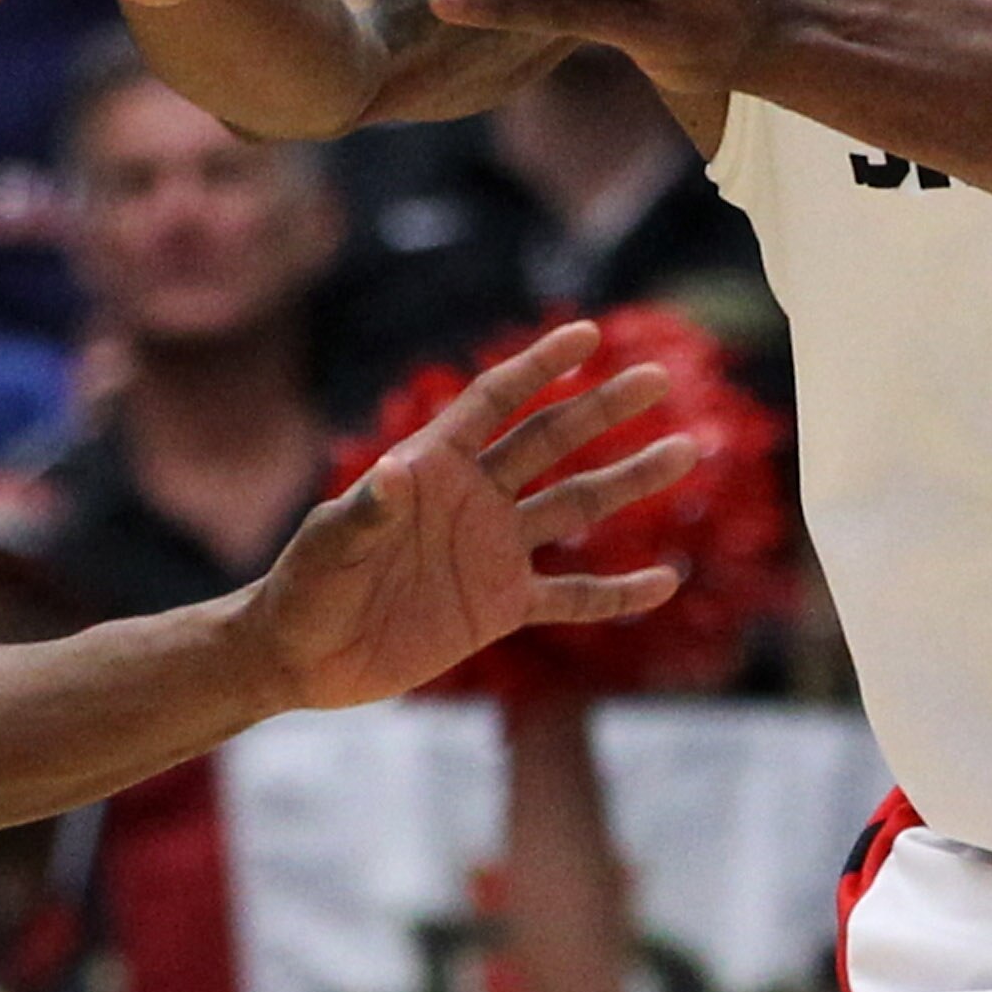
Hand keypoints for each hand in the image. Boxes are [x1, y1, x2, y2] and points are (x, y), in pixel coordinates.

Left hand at [254, 322, 694, 709]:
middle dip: (604, 408)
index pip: (494, 403)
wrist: (303, 656)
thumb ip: (365, 512)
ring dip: (630, 482)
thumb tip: (394, 473)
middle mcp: (473, 499)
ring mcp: (492, 551)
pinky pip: (572, 595)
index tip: (587, 334)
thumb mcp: (328, 547)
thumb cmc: (305, 588)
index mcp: (432, 466)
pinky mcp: (501, 605)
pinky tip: (666, 580)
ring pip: (576, 507)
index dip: (536, 367)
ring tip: (687, 451)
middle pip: (551, 441)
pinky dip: (618, 592)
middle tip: (658, 376)